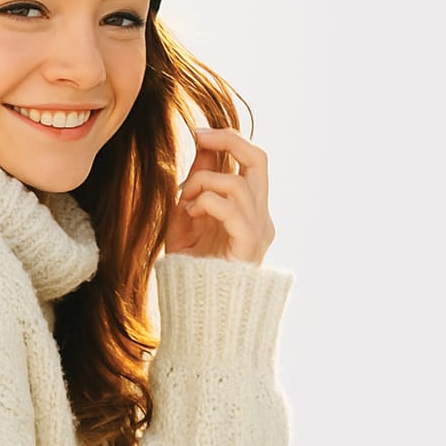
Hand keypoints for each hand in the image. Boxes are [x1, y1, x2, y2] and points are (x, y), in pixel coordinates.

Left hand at [164, 124, 275, 266]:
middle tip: (199, 135)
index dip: (225, 141)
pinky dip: (206, 202)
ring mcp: (258, 230)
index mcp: (249, 210)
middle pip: (259, 159)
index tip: (196, 132)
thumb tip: (200, 147)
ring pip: (238, 182)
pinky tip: (191, 214)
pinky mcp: (249, 245)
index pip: (248, 161)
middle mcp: (260, 216)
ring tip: (185, 202)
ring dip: (203, 183)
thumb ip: (196, 187)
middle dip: (228, 140)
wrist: (198, 313)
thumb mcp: (187, 220)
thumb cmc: (191, 271)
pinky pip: (231, 208)